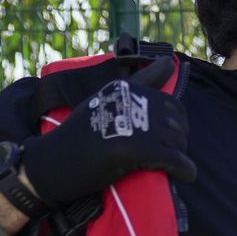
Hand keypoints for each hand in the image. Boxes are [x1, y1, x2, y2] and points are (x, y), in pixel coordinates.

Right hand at [23, 56, 196, 209]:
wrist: (51, 163)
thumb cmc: (81, 136)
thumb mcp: (108, 100)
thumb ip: (140, 81)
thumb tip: (167, 61)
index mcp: (125, 88)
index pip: (172, 105)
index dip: (175, 126)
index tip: (162, 140)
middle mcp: (130, 100)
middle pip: (177, 125)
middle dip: (176, 144)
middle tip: (161, 158)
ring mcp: (132, 124)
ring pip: (178, 143)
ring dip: (178, 159)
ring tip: (162, 166)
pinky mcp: (133, 148)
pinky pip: (175, 160)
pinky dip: (185, 170)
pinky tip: (182, 175)